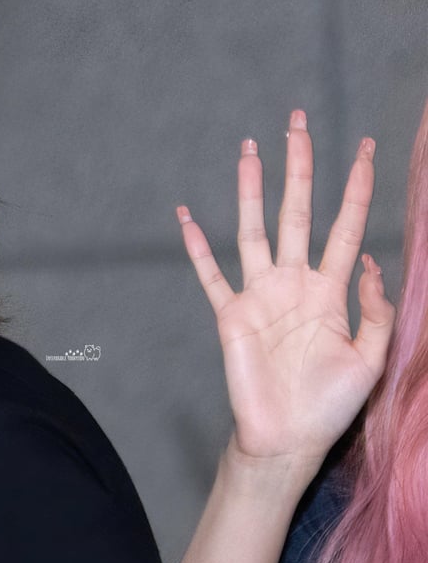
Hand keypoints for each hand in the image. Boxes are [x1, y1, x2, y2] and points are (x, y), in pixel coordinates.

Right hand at [175, 109, 395, 474]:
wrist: (287, 439)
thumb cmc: (329, 406)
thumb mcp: (371, 359)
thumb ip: (375, 311)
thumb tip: (368, 263)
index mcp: (331, 290)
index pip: (346, 225)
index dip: (356, 187)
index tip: (365, 148)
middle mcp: (294, 283)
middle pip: (298, 211)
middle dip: (299, 166)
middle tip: (297, 122)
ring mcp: (260, 297)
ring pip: (254, 230)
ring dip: (251, 190)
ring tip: (249, 150)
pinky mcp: (231, 316)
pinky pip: (211, 275)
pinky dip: (197, 247)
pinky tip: (187, 217)